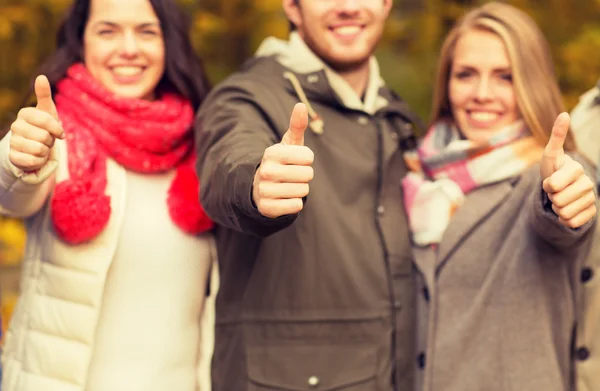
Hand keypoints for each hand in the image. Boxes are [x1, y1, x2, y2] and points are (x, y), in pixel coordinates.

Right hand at [9, 75, 63, 171]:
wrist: (34, 149)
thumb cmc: (44, 129)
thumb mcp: (48, 112)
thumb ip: (44, 95)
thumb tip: (41, 77)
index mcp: (25, 113)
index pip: (45, 120)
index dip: (56, 129)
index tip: (60, 133)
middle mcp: (16, 126)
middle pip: (44, 136)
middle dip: (51, 142)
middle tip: (47, 140)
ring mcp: (12, 141)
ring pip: (39, 149)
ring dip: (45, 152)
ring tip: (41, 148)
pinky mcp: (12, 157)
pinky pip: (33, 161)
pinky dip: (39, 162)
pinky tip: (36, 158)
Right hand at [252, 103, 313, 217]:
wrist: (260, 188)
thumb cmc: (282, 163)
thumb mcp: (288, 144)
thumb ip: (297, 125)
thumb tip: (301, 105)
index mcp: (272, 153)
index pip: (308, 156)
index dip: (307, 160)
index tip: (296, 161)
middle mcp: (265, 171)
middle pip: (308, 175)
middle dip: (305, 176)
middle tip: (293, 176)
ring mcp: (265, 190)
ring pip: (303, 191)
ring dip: (300, 190)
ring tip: (288, 186)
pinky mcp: (267, 208)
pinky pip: (296, 206)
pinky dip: (295, 204)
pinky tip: (285, 199)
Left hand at [541, 112, 595, 227]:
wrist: (561, 187)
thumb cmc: (554, 169)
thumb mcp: (550, 154)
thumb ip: (557, 136)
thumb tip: (564, 114)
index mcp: (577, 169)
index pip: (552, 185)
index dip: (546, 185)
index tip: (549, 179)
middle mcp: (588, 183)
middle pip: (558, 201)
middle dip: (551, 197)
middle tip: (554, 190)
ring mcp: (591, 198)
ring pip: (564, 213)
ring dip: (557, 208)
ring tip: (560, 198)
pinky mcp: (591, 212)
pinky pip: (571, 223)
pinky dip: (564, 219)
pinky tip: (566, 209)